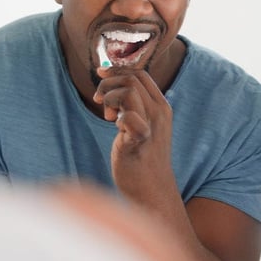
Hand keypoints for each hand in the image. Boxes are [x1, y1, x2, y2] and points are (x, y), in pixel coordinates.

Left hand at [94, 66, 175, 201]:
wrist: (152, 191)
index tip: (100, 75)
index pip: (140, 73)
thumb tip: (110, 83)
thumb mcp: (142, 124)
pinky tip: (115, 129)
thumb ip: (132, 106)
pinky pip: (128, 117)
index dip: (117, 70)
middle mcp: (159, 112)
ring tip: (108, 117)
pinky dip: (116, 117)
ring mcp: (151, 125)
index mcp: (161, 106)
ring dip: (109, 98)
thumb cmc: (142, 158)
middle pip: (132, 77)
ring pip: (128, 90)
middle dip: (108, 83)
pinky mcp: (140, 140)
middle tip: (100, 102)